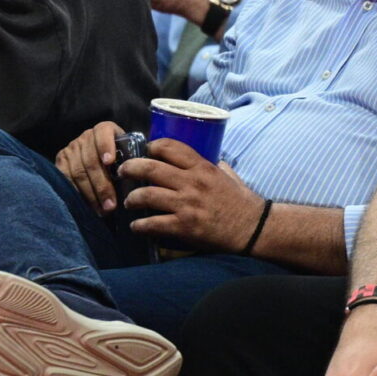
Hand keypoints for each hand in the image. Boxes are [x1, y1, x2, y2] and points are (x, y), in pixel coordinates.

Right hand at [55, 121, 126, 214]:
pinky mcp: (60, 160)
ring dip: (91, 195)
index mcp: (104, 130)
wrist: (98, 157)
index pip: (103, 132)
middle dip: (102, 185)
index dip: (106, 146)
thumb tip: (142, 176)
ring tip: (102, 210)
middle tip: (111, 205)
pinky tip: (86, 206)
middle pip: (91, 161)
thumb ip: (131, 160)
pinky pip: (66, 179)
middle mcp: (86, 136)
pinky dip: (77, 194)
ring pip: (79, 173)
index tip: (109, 161)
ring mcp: (71, 148)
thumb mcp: (127, 154)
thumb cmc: (119, 159)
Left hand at [121, 140, 264, 250]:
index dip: (152, 146)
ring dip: (132, 198)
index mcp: (202, 167)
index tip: (144, 150)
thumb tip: (196, 159)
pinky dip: (140, 225)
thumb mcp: (226, 174)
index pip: (170, 147)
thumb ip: (211, 164)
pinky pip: (153, 224)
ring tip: (128, 202)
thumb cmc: (241, 201)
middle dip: (130, 168)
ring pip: (146, 195)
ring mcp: (187, 205)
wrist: (253, 229)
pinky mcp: (184, 227)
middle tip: (122, 172)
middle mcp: (192, 183)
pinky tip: (136, 226)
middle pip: (150, 168)